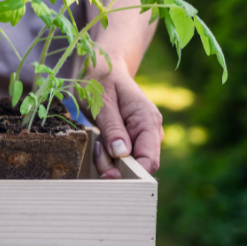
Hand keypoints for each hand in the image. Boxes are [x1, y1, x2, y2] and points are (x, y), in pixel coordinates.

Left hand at [83, 57, 163, 178]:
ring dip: (107, 159)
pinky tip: (100, 140)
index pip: (149, 159)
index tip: (108, 175)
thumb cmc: (101, 82)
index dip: (132, 174)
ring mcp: (141, 137)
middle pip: (137, 166)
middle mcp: (149, 132)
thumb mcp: (102, 102)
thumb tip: (121, 153)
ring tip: (97, 139)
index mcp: (147, 120)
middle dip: (114, 165)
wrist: (103, 70)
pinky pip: (119, 158)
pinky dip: (106, 154)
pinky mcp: (130, 140)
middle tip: (98, 147)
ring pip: (126, 164)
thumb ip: (112, 127)